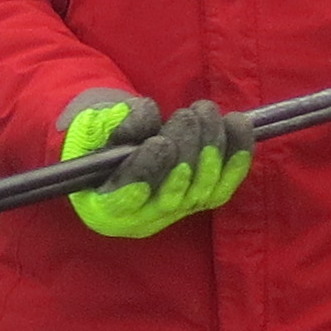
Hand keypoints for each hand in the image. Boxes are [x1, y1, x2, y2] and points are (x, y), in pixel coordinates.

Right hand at [60, 91, 248, 237]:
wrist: (114, 146)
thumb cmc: (98, 137)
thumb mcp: (92, 126)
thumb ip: (113, 123)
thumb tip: (149, 117)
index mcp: (103, 207)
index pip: (126, 200)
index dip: (148, 172)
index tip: (160, 142)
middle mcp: (142, 219)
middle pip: (172, 195)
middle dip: (185, 150)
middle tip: (187, 115)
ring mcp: (176, 212)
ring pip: (203, 188)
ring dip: (210, 146)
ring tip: (204, 111)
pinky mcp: (202, 199)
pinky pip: (226, 184)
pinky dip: (237, 155)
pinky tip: (238, 125)